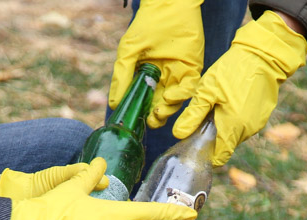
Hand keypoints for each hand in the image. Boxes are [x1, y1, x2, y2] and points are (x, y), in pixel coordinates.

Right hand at [110, 0, 204, 129]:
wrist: (171, 5)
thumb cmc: (147, 25)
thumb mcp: (128, 52)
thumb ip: (121, 77)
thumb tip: (114, 104)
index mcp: (145, 76)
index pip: (142, 100)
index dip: (139, 113)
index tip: (135, 120)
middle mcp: (162, 78)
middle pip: (159, 105)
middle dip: (155, 117)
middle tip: (150, 120)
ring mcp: (178, 75)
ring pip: (174, 102)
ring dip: (167, 111)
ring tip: (158, 112)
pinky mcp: (192, 69)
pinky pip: (188, 89)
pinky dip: (180, 96)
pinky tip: (170, 96)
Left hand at [172, 11, 306, 166]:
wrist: (264, 55)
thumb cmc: (233, 70)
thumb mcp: (207, 90)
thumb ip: (193, 115)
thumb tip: (178, 135)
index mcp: (232, 128)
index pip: (219, 157)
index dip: (207, 155)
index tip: (198, 144)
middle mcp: (247, 131)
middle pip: (226, 145)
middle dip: (214, 136)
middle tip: (206, 116)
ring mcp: (257, 124)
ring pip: (236, 135)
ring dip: (226, 126)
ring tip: (219, 105)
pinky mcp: (263, 115)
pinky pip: (245, 125)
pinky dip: (237, 119)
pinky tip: (232, 101)